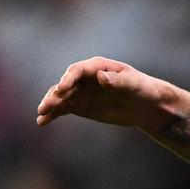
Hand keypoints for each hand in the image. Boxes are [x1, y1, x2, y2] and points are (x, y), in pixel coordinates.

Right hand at [37, 56, 163, 128]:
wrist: (147, 105)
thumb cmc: (143, 89)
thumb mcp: (134, 84)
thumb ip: (118, 81)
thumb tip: (101, 77)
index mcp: (98, 66)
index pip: (78, 70)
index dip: (68, 79)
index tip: (62, 89)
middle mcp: (85, 77)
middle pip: (65, 84)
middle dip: (55, 94)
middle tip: (46, 106)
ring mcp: (81, 92)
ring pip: (60, 97)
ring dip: (50, 104)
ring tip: (42, 115)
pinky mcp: (80, 106)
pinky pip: (63, 109)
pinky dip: (53, 114)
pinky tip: (42, 122)